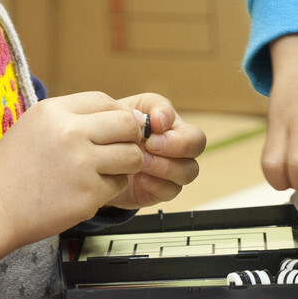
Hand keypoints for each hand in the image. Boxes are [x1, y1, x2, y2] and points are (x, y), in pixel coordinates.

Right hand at [0, 91, 148, 267]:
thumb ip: (72, 119)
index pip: (105, 101)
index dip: (118, 114)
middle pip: (127, 124)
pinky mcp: (88, 194)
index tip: (118, 128)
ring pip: (131, 156)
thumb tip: (122, 116)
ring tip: (105, 172)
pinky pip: (118, 185)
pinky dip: (109, 189)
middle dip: (131, 137)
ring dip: (125, 165)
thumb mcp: (34, 126)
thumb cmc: (11, 170)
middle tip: (122, 149)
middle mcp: (70, 132)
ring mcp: (81, 164)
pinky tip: (86, 191)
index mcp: (53, 111)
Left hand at [107, 94, 206, 208]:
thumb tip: (160, 119)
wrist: (100, 155)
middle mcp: (179, 148)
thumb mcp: (129, 108)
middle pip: (197, 147)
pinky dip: (154, 183)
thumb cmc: (116, 127)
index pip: (191, 129)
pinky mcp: (162, 190)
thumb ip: (148, 108)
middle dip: (176, 145)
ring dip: (164, 166)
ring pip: (188, 171)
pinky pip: (170, 190)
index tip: (153, 123)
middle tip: (150, 144)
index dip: (177, 128)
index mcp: (174, 126)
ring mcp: (173, 170)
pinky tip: (137, 176)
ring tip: (140, 161)